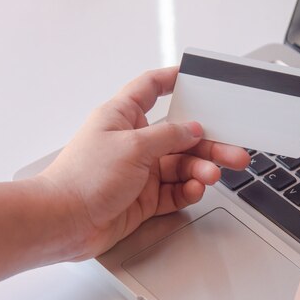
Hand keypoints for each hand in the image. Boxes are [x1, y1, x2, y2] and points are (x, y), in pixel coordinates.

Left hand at [39, 67, 249, 259]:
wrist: (65, 222)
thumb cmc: (83, 178)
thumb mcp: (133, 146)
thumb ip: (168, 136)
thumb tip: (192, 130)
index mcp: (123, 117)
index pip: (151, 89)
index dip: (172, 80)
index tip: (195, 77)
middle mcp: (134, 142)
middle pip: (180, 136)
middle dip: (208, 143)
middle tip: (233, 151)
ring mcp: (141, 171)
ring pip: (182, 165)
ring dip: (202, 169)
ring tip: (213, 174)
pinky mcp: (146, 198)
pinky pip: (176, 190)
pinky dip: (189, 190)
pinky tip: (196, 189)